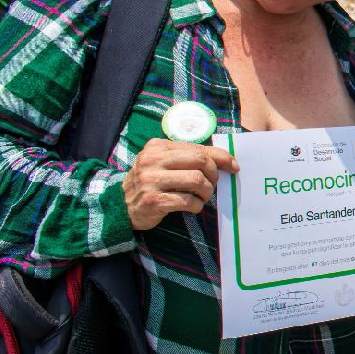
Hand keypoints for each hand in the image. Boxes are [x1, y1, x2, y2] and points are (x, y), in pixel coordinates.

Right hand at [122, 139, 237, 230]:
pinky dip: (197, 205)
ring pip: (196, 180)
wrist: (120, 206)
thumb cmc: (151, 182)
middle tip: (212, 184)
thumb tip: (229, 160)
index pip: (198, 148)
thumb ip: (190, 158)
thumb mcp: (165, 164)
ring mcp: (150, 180)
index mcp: (157, 147)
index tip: (234, 166)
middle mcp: (152, 160)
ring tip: (202, 196)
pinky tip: (193, 207)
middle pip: (200, 161)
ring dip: (206, 191)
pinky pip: (187, 201)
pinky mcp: (153, 200)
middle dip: (214, 174)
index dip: (221, 157)